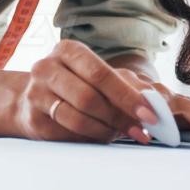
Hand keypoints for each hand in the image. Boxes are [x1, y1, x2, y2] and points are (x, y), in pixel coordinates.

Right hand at [13, 40, 166, 143]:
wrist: (33, 99)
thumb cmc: (76, 84)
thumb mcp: (98, 76)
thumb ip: (127, 85)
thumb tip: (156, 102)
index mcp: (67, 50)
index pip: (100, 74)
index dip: (126, 96)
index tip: (150, 114)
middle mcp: (46, 67)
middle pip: (88, 98)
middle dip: (119, 117)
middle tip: (141, 131)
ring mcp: (35, 93)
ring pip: (77, 118)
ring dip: (106, 131)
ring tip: (122, 133)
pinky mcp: (33, 119)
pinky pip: (67, 134)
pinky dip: (90, 138)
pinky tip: (100, 136)